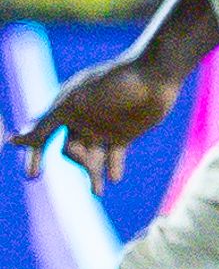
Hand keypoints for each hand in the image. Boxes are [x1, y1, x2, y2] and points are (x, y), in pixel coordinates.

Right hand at [14, 48, 183, 187]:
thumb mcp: (74, 104)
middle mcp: (80, 121)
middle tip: (88, 164)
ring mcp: (102, 129)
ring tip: (98, 191)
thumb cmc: (112, 84)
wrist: (153, 76)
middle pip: (70, 152)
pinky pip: (113, 157)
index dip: (35, 155)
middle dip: (77, 161)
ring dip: (93, 175)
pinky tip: (115, 178)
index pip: (42, 136)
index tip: (34, 176)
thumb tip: (13, 141)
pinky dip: (113, 168)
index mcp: (64, 109)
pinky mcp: (124, 135)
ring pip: (92, 159)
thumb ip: (45, 123)